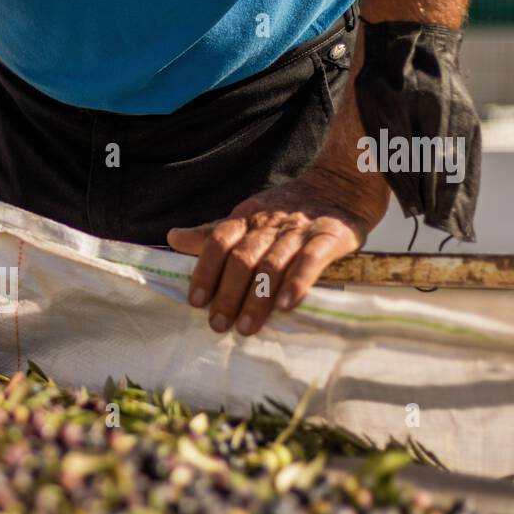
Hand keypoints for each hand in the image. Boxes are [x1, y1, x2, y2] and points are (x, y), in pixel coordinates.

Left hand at [166, 166, 384, 335]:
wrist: (341, 186)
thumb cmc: (287, 211)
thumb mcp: (248, 216)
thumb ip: (213, 233)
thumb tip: (173, 238)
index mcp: (246, 217)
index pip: (219, 242)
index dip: (205, 271)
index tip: (196, 301)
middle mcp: (269, 224)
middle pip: (243, 258)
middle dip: (228, 294)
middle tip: (219, 324)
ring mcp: (299, 231)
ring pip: (273, 264)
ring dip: (257, 298)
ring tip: (246, 327)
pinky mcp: (329, 237)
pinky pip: (311, 260)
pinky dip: (297, 282)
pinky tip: (285, 305)